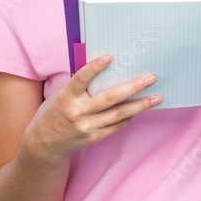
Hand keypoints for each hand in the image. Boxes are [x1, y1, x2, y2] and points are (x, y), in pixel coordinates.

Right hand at [23, 54, 161, 161]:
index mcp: (66, 97)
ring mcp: (87, 127)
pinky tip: (139, 109)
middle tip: (151, 78)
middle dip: (133, 88)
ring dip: (140, 105)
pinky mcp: (94, 138)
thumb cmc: (54, 112)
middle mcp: (77, 112)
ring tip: (156, 97)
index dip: (94, 68)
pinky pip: (115, 126)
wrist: (43, 143)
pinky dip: (128, 117)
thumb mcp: (60, 95)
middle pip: (110, 98)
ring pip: (119, 114)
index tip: (109, 57)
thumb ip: (79, 85)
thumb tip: (104, 69)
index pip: (81, 79)